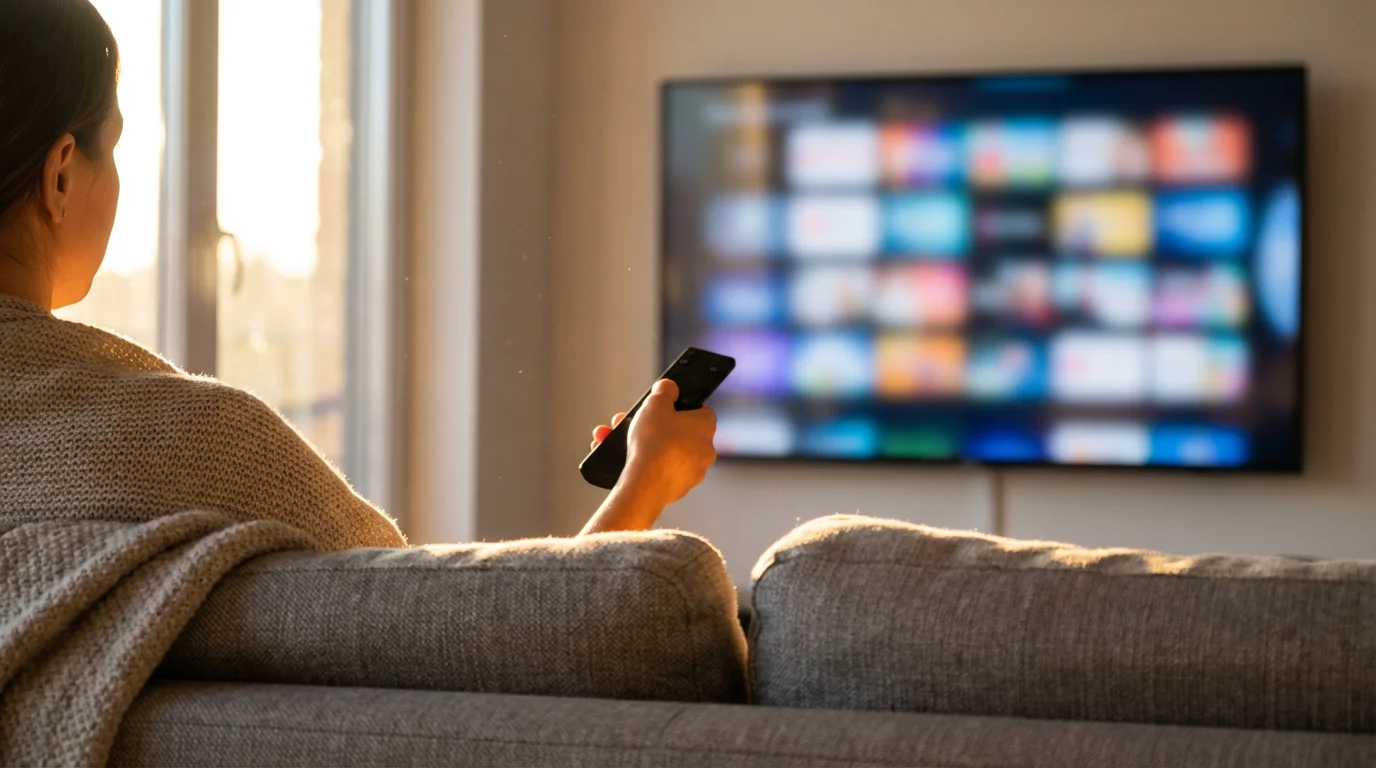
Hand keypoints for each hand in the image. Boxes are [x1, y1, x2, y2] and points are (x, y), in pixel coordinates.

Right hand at [623, 379, 717, 503]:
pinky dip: (643, 464)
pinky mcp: (677, 489)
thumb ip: (664, 390)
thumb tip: (669, 387)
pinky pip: (659, 470)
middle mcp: (705, 450)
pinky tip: (621, 460)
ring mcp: (692, 472)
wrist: (646, 485)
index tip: (661, 406)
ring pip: (664, 451)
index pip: (699, 409)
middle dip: (651, 425)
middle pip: (677, 431)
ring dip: (641, 444)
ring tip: (613, 439)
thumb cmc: (654, 442)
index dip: (679, 405)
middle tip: (629, 421)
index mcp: (705, 426)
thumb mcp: (656, 403)